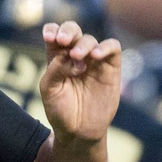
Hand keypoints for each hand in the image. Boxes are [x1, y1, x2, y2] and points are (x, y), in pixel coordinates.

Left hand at [39, 21, 121, 144]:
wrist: (78, 131)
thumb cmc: (60, 110)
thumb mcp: (49, 89)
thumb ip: (55, 69)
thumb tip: (71, 56)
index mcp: (57, 57)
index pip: (55, 34)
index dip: (52, 30)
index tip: (49, 37)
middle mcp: (75, 55)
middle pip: (73, 31)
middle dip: (68, 31)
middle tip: (63, 40)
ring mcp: (93, 61)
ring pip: (90, 40)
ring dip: (82, 44)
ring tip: (77, 57)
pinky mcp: (110, 68)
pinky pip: (113, 48)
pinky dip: (106, 47)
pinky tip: (96, 55)